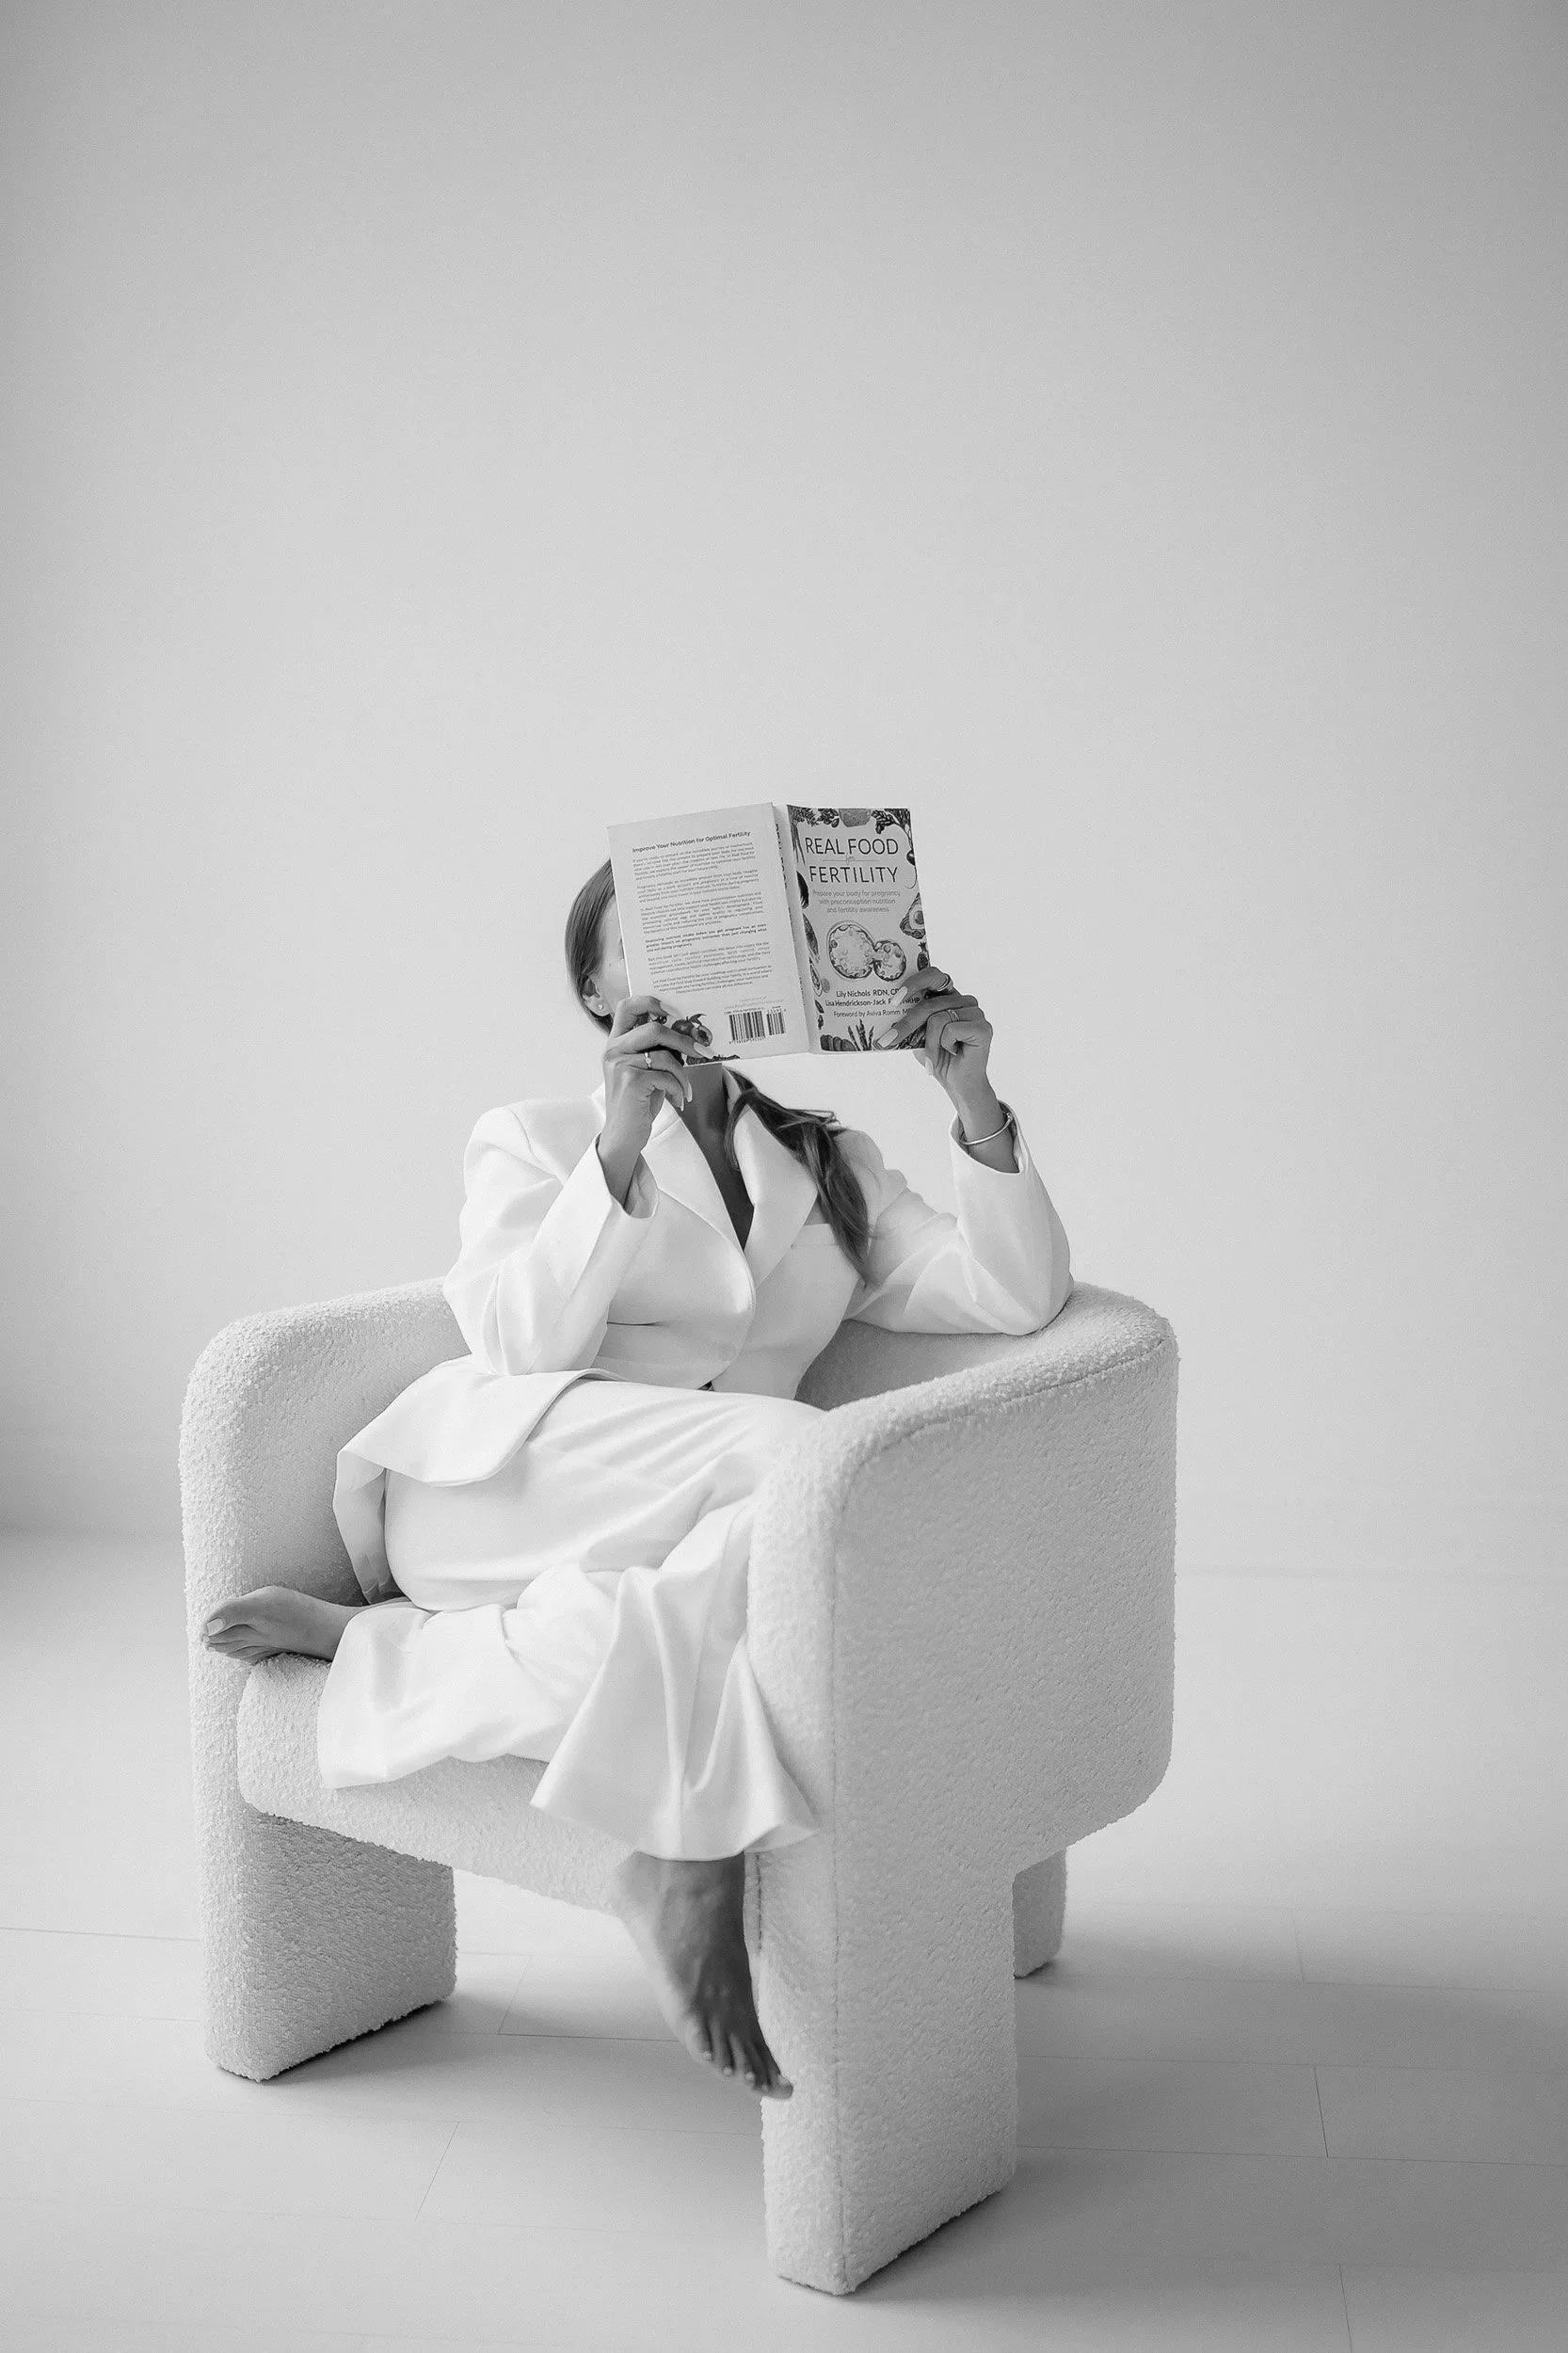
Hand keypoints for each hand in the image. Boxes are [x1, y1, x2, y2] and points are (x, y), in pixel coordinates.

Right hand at [596, 995, 713, 1201]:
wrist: (624, 1135)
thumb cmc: (638, 1101)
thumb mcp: (646, 1070)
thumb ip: (656, 1049)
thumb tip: (689, 1033)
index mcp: (616, 1041)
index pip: (628, 1006)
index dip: (652, 1001)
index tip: (675, 1012)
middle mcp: (613, 1049)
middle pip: (654, 1028)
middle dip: (684, 1040)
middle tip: (703, 1051)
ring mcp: (619, 1064)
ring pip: (664, 1055)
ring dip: (682, 1074)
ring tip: (685, 1089)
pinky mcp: (630, 1081)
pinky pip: (666, 1076)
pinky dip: (678, 1089)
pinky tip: (678, 1100)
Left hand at [875, 965, 995, 1110]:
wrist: (958, 1083)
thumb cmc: (938, 1056)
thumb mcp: (918, 1035)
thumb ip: (910, 1019)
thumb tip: (887, 1010)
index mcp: (949, 996)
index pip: (933, 975)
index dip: (914, 982)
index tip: (895, 999)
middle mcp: (964, 1000)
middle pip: (930, 1003)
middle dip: (907, 1023)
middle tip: (888, 1039)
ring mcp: (976, 1012)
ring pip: (938, 1019)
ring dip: (929, 1043)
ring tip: (931, 1059)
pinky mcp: (982, 1027)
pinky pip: (950, 1030)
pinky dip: (944, 1046)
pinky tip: (953, 1053)